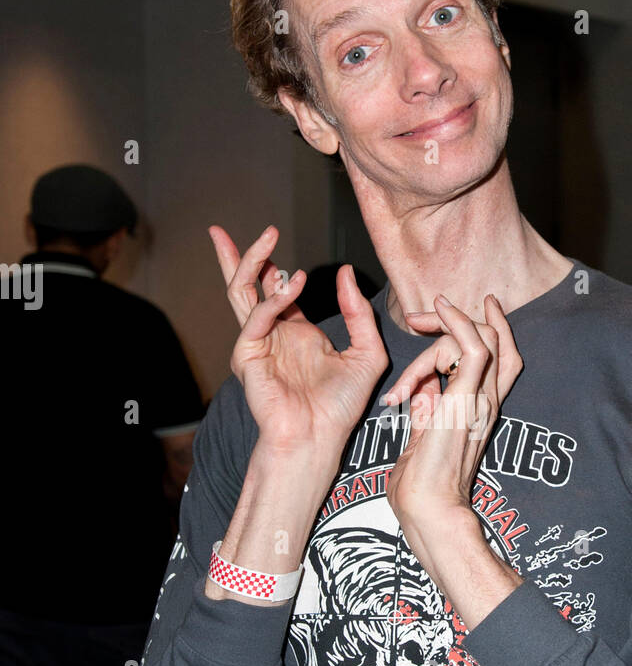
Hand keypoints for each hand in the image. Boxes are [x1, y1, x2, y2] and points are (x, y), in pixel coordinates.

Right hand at [209, 224, 388, 455]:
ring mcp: (256, 343)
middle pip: (247, 285)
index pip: (277, 289)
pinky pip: (255, 319)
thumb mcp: (366, 352)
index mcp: (296, 332)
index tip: (273, 235)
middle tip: (230, 228)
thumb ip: (358, 313)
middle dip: (238, 255)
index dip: (272, 263)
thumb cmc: (341, 405)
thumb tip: (344, 272)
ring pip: (241, 293)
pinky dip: (272, 300)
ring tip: (267, 238)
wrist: (320, 436)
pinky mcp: (247, 355)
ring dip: (250, 262)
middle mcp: (273, 334)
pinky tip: (292, 285)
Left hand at [383, 292, 522, 533]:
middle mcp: (488, 402)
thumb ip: (427, 406)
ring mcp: (481, 400)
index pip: (502, 359)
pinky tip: (441, 310)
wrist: (427, 508)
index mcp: (481, 410)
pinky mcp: (466, 400)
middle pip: (497, 342)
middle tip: (423, 315)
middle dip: (461, 318)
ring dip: (450, 321)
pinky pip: (473, 348)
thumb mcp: (424, 432)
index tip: (457, 309)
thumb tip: (421, 385)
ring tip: (418, 318)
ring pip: (485, 338)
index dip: (491, 327)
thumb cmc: (422, 483)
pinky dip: (458, 323)